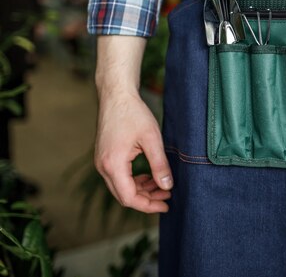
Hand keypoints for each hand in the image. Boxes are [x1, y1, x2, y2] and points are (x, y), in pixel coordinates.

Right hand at [93, 35, 172, 213]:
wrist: (116, 95)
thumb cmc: (133, 113)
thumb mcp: (152, 139)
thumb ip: (160, 165)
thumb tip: (168, 186)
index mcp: (113, 164)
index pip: (129, 198)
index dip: (148, 205)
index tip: (166, 204)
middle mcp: (103, 167)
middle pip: (124, 196)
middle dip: (147, 199)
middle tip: (168, 195)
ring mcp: (102, 162)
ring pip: (121, 187)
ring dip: (142, 190)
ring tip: (163, 186)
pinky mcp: (105, 157)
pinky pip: (119, 177)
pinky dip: (134, 181)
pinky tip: (149, 177)